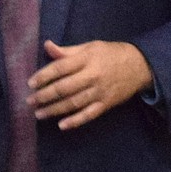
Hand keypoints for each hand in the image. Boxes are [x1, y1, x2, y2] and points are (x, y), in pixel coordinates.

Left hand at [27, 40, 153, 129]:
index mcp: (86, 59)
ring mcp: (100, 92)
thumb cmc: (110, 54)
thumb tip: (47, 46)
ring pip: (74, 103)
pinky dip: (76, 121)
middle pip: (65, 88)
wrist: (140, 65)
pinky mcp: (106, 104)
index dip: (43, 76)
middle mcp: (92, 76)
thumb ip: (68, 51)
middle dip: (44, 95)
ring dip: (55, 110)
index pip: (60, 68)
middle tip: (30, 101)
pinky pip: (89, 114)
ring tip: (39, 114)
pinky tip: (62, 125)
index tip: (30, 83)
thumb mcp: (90, 47)